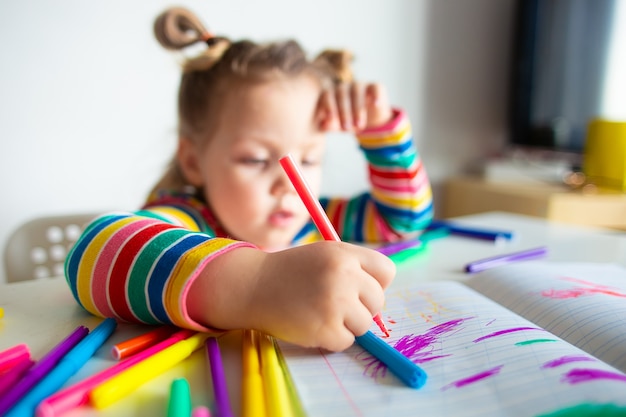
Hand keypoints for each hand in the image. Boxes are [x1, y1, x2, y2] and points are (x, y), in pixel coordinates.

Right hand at [188, 241, 394, 350]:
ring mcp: (335, 304)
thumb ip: (354, 267)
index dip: (375, 282)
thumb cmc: (291, 272)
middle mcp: (344, 276)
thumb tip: (380, 298)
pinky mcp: (326, 329)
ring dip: (346, 324)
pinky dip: (332, 338)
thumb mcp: (324, 255)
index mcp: (344, 254)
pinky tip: (312, 324)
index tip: (359, 287)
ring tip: (320, 312)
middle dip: (360, 306)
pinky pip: (347, 341)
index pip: (386, 272)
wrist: (253, 286)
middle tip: (333, 303)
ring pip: (365, 324)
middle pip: (378, 301)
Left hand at [317, 82, 393, 131]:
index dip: (329, 106)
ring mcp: (359, 85)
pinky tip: (376, 105)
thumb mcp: (338, 126)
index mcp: (332, 94)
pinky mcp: (375, 86)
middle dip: (344, 113)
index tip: (331, 118)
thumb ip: (330, 125)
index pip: (327, 95)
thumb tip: (324, 125)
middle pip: (342, 94)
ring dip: (358, 109)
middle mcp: (344, 87)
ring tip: (359, 125)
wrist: (369, 122)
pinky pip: (375, 87)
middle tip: (346, 128)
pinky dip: (376, 95)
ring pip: (357, 92)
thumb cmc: (347, 122)